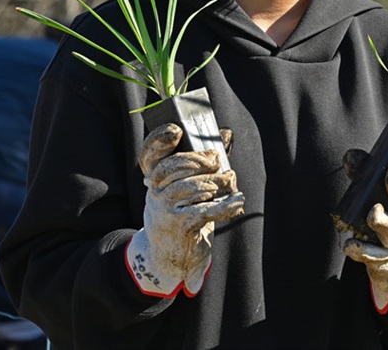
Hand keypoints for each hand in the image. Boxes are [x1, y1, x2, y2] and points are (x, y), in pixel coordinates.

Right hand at [125, 123, 244, 297]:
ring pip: (195, 188)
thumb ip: (205, 160)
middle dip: (200, 160)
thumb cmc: (182, 213)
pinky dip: (226, 206)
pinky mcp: (180, 227)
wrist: (171, 257)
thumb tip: (225, 133)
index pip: (150, 154)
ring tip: (232, 182)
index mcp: (153, 179)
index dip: (160, 140)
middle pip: (175, 167)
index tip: (177, 130)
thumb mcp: (186, 187)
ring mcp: (165, 210)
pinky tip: (238, 201)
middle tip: (217, 161)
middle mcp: (154, 193)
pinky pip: (206, 211)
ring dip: (220, 183)